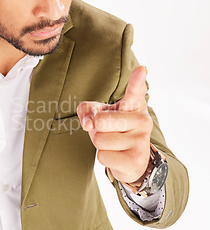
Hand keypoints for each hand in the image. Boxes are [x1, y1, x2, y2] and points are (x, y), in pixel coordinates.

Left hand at [77, 66, 152, 188]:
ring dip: (100, 144)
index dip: (137, 80)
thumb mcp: (99, 114)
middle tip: (106, 130)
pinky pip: (102, 157)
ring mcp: (141, 141)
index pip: (135, 90)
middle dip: (96, 127)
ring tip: (112, 144)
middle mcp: (142, 120)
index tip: (141, 69)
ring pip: (99, 140)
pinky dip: (104, 157)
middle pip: (101, 121)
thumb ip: (87, 110)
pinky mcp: (135, 160)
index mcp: (134, 105)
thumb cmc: (113, 130)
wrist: (132, 160)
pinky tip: (117, 156)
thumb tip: (88, 124)